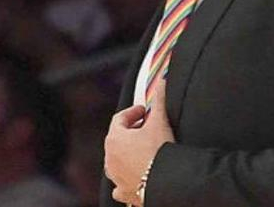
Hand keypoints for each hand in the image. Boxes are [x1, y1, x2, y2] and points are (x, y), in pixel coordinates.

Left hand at [104, 79, 174, 204]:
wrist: (163, 182)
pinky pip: (121, 184)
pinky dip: (128, 177)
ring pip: (117, 161)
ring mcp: (115, 178)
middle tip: (147, 126)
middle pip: (117, 139)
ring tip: (144, 148)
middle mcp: (110, 159)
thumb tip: (162, 80)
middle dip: (131, 131)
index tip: (145, 111)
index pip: (119, 119)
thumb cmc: (158, 151)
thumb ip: (160, 99)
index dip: (133, 112)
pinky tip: (138, 174)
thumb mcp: (160, 121)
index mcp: (114, 139)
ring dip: (128, 153)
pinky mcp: (124, 193)